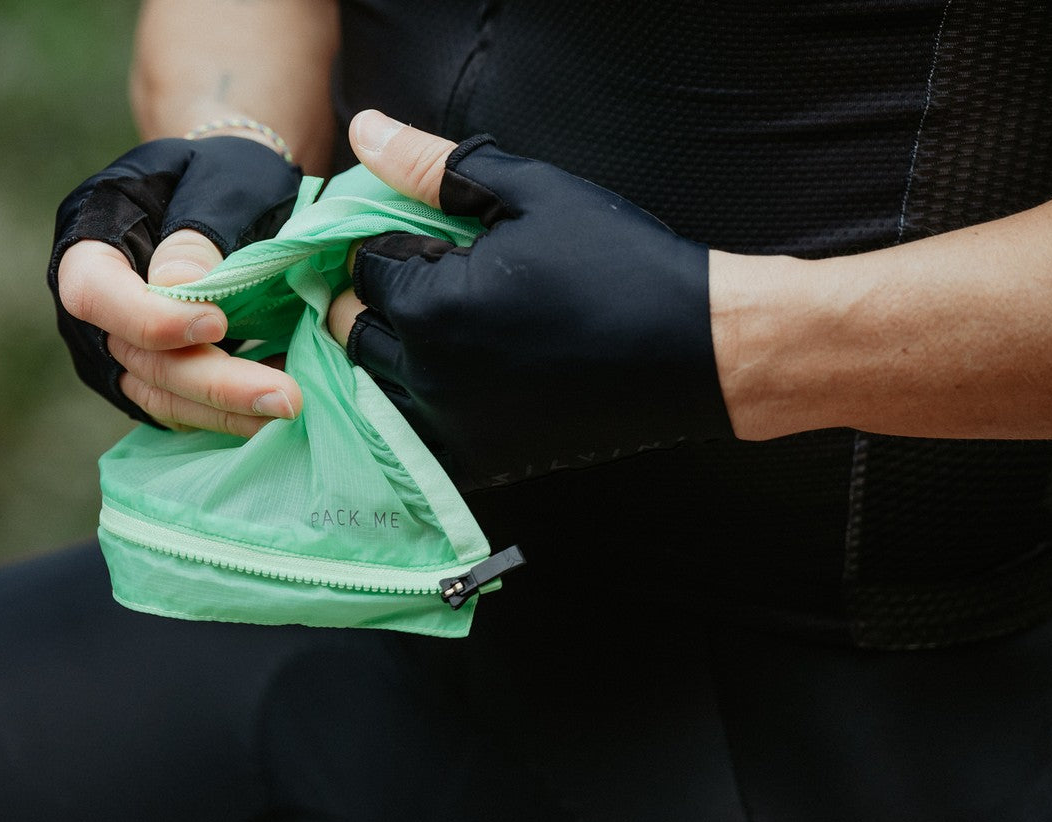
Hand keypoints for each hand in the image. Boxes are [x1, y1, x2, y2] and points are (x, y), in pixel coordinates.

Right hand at [49, 135, 303, 435]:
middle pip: (139, 360)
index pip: (93, 292)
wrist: (228, 196)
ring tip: (292, 410)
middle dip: (214, 383)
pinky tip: (280, 410)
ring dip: (228, 411)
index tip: (217, 324)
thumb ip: (198, 230)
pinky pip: (185, 408)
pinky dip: (231, 414)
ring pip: (163, 396)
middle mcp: (93, 306)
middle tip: (287, 398)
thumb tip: (182, 290)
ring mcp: (118, 350)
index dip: (150, 318)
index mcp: (89, 237)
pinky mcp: (154, 378)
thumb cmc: (223, 173)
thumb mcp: (219, 179)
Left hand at [327, 111, 733, 491]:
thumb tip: (367, 130)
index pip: (363, 267)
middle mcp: (429, 376)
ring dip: (393, 352)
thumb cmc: (618, 260)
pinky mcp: (483, 461)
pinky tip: (460, 380)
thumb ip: (432, 167)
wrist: (696, 349)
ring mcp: (454, 426)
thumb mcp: (527, 193)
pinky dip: (420, 411)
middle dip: (382, 297)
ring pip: (375, 386)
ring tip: (447, 325)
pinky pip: (417, 439)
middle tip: (438, 278)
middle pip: (355, 328)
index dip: (391, 243)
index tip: (435, 239)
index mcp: (430, 306)